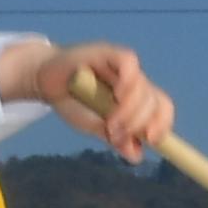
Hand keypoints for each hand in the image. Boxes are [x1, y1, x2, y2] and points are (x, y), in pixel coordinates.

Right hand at [0, 39, 171, 164]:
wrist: (44, 81)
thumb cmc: (72, 103)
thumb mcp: (94, 126)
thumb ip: (116, 139)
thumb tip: (137, 156)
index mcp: (136, 99)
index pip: (162, 107)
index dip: (163, 123)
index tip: (152, 140)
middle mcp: (134, 81)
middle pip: (154, 99)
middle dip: (139, 122)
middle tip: (116, 135)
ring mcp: (123, 66)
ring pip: (142, 86)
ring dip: (129, 110)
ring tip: (109, 124)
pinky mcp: (109, 52)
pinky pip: (129, 64)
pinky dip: (128, 82)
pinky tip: (117, 94)